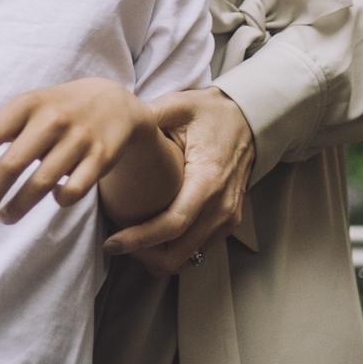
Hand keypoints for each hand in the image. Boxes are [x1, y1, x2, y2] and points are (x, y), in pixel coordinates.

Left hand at [0, 80, 156, 223]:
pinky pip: (74, 190)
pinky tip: (53, 200)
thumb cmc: (56, 109)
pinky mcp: (101, 157)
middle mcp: (53, 119)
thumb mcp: (24, 110)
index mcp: (28, 104)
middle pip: (10, 165)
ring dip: (17, 207)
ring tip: (5, 217)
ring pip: (41, 183)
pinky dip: (60, 200)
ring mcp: (78, 138)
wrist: (113, 102)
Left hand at [105, 88, 254, 272]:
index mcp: (208, 179)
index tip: (111, 243)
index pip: (173, 224)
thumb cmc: (212, 113)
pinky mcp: (228, 222)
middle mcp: (221, 206)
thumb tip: (115, 127)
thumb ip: (149, 116)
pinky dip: (171, 249)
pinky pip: (196, 249)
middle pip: (178, 253)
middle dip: (143, 255)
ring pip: (187, 257)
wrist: (251, 120)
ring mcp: (227, 218)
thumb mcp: (180, 106)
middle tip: (114, 243)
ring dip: (156, 255)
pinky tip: (150, 234)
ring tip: (128, 240)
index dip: (140, 239)